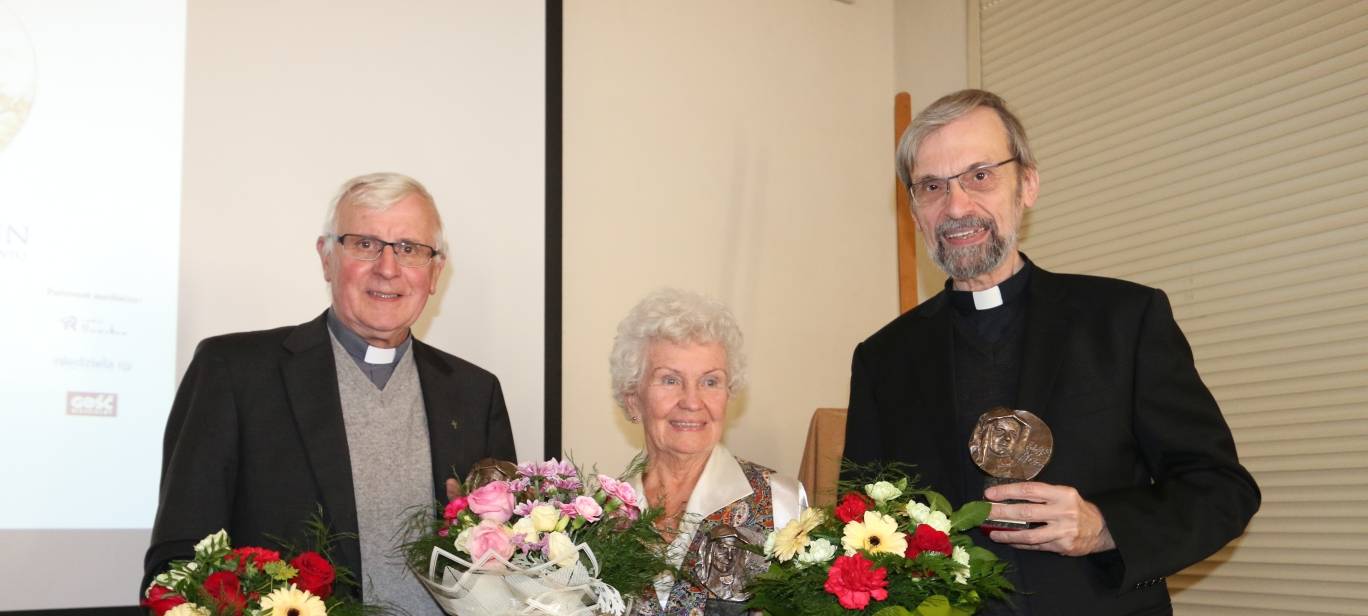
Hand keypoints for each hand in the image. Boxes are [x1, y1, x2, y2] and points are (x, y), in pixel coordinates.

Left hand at [984, 481, 1115, 555]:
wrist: (1101, 529)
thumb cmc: (1076, 509)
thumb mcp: (1063, 495)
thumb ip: (1041, 496)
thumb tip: (1008, 497)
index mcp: (1062, 494)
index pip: (1029, 490)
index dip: (1007, 492)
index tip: (989, 494)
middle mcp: (1063, 512)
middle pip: (1026, 512)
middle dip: (1001, 512)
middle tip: (984, 512)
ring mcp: (1063, 531)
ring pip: (1029, 534)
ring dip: (1007, 534)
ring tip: (991, 533)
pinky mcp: (1062, 546)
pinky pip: (1035, 546)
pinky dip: (1019, 543)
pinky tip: (1007, 540)